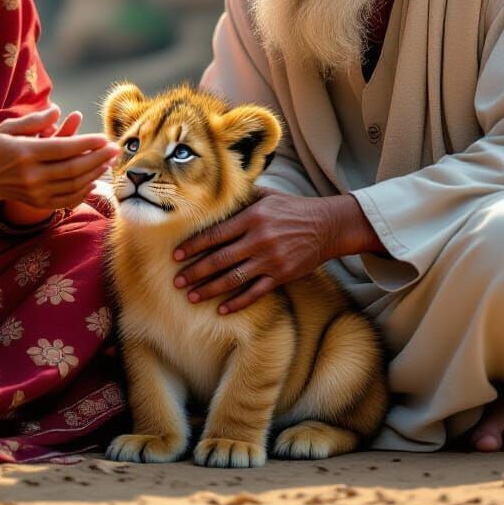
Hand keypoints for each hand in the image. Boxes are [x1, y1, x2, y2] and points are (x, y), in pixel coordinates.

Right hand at [0, 105, 120, 212]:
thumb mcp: (8, 127)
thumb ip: (35, 120)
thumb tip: (58, 110)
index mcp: (25, 153)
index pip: (63, 149)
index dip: (87, 144)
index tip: (104, 138)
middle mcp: (31, 175)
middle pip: (73, 169)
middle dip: (98, 158)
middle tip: (116, 149)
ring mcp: (35, 192)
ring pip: (73, 186)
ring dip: (95, 174)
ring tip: (109, 162)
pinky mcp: (37, 203)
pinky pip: (67, 200)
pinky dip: (83, 192)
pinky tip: (94, 181)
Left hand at [171, 191, 376, 314]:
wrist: (327, 225)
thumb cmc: (292, 208)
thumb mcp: (267, 195)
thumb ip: (241, 197)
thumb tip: (215, 194)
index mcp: (252, 217)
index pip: (215, 234)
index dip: (193, 246)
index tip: (176, 255)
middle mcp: (259, 239)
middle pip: (220, 259)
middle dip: (195, 272)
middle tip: (177, 281)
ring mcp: (271, 259)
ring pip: (234, 279)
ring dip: (210, 290)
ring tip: (191, 297)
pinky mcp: (282, 275)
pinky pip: (256, 292)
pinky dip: (238, 303)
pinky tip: (222, 310)